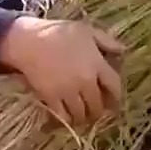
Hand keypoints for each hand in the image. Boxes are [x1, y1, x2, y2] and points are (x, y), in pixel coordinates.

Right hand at [0, 16, 124, 126]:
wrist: (27, 40)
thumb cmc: (57, 32)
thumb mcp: (85, 30)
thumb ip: (106, 41)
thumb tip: (123, 51)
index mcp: (96, 64)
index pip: (114, 87)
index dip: (115, 97)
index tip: (113, 102)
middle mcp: (85, 81)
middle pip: (98, 104)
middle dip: (98, 111)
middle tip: (95, 112)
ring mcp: (68, 90)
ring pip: (81, 113)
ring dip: (83, 117)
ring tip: (82, 116)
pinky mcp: (51, 97)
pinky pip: (63, 115)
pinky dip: (67, 119)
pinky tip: (67, 116)